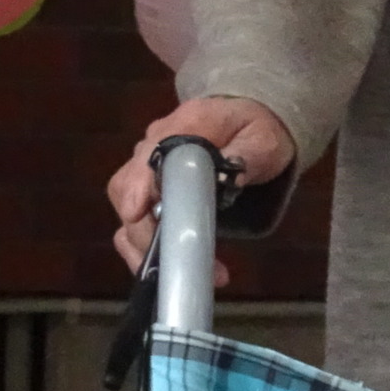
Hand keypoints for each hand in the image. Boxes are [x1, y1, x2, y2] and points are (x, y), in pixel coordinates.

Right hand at [105, 99, 296, 272]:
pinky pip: (134, 222)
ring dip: (145, 248)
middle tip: (180, 262)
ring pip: (125, 211)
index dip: (139, 190)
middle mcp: (154, 145)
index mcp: (182, 126)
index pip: (147, 157)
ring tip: (180, 272)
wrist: (249, 117)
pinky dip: (146, 250)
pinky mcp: (150, 190)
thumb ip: (247, 154)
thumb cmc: (256, 128)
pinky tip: (173, 269)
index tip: (144, 219)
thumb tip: (230, 177)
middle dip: (145, 233)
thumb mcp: (264, 139)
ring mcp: (147, 168)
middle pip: (126, 189)